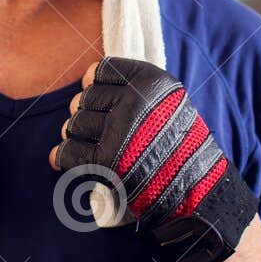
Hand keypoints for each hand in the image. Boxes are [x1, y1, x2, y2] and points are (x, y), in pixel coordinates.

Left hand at [49, 57, 256, 261]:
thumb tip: (84, 80)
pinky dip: (62, 158)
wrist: (198, 191)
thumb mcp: (169, 103)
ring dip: (76, 137)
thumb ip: (134, 89)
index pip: (102, 70)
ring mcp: (120, 131)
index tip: (100, 100)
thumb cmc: (181, 147)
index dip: (96, 85)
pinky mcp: (107, 161)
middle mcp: (136, 102)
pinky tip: (62, 160)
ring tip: (91, 147)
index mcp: (152, 82)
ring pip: (73, 125)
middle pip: (85, 98)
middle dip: (86, 114)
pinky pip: (67, 153)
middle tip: (97, 131)